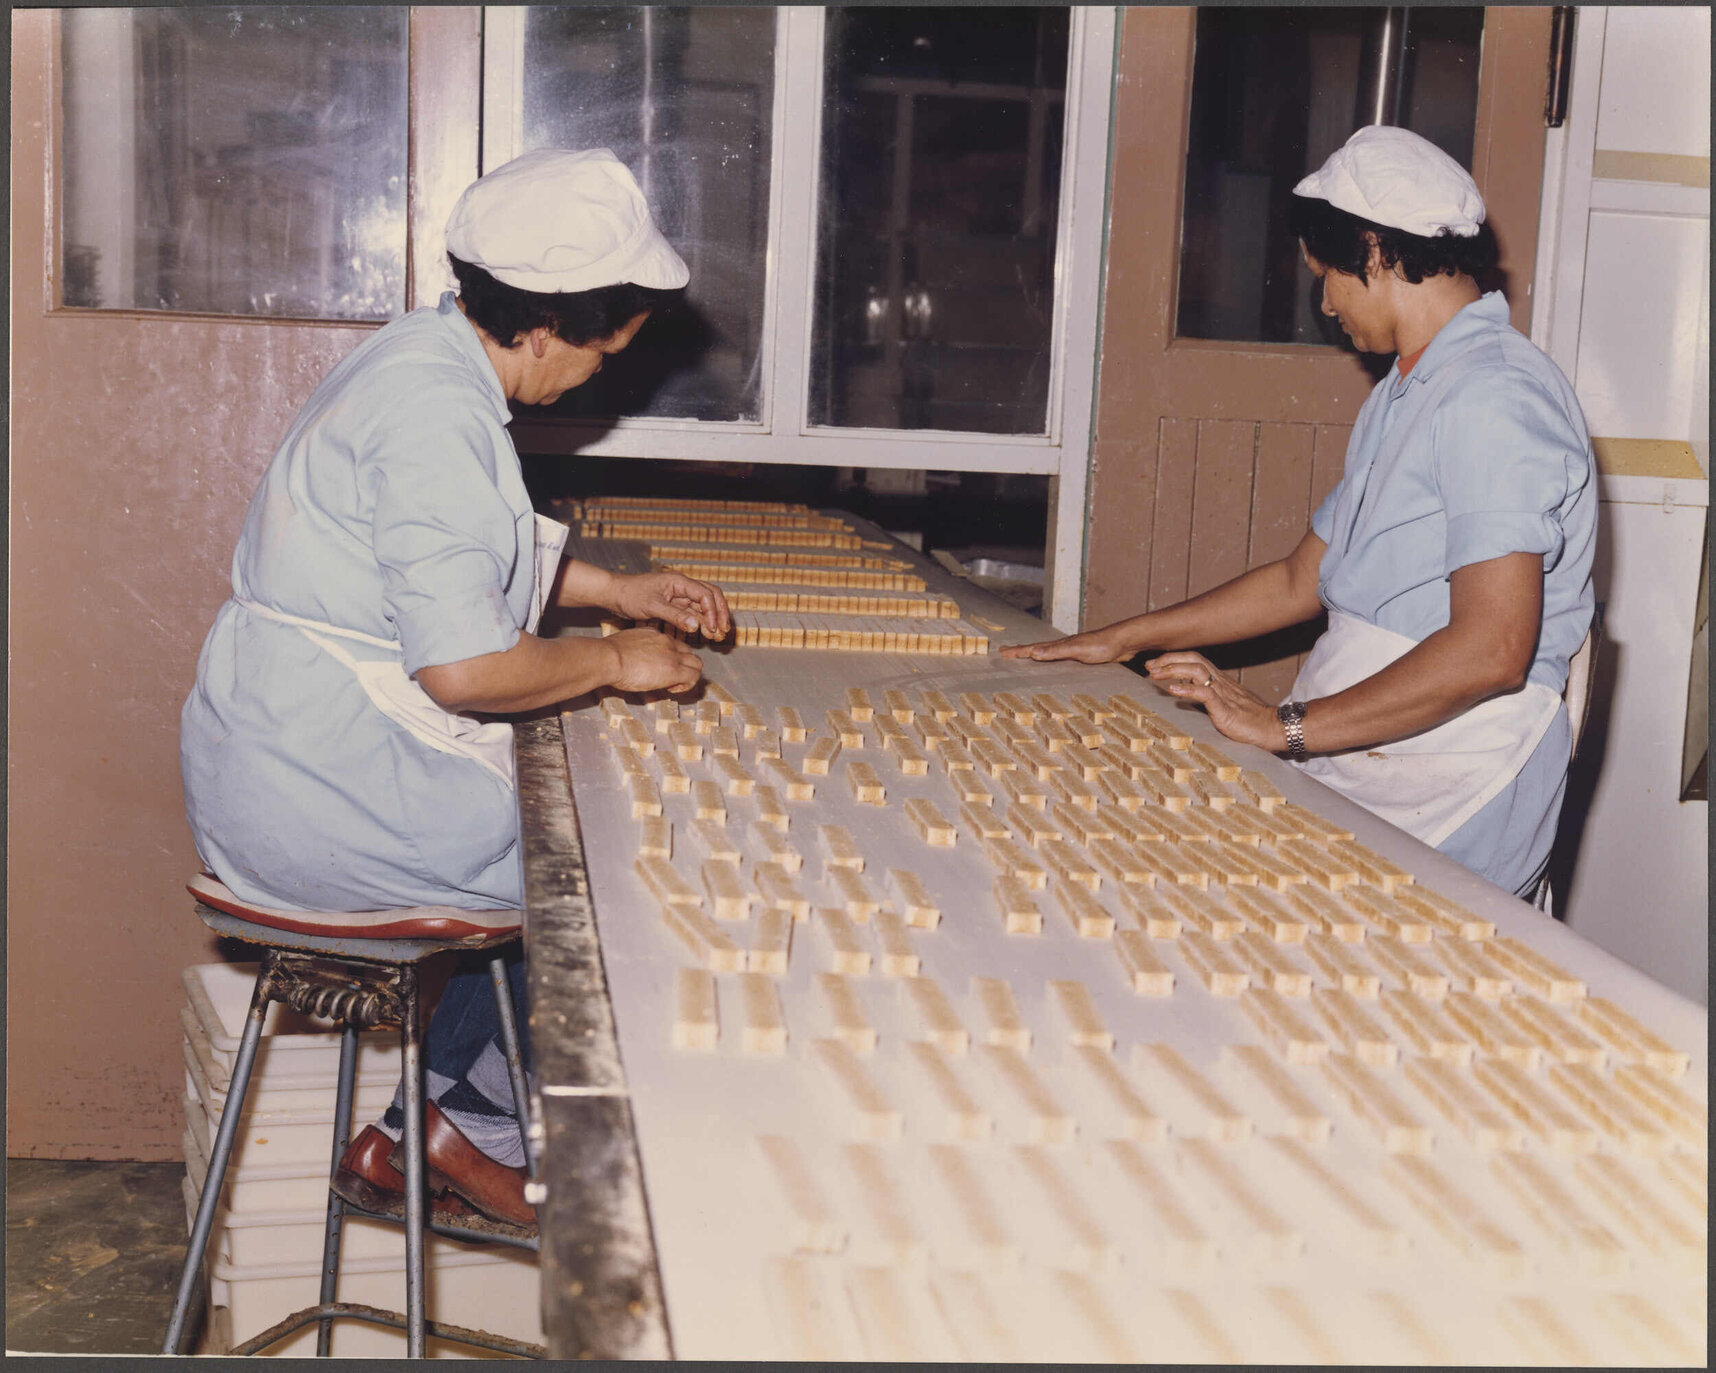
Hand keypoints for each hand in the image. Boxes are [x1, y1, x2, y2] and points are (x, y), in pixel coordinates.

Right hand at [604, 628, 704, 693]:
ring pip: (697, 664)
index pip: (675, 645)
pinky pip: (693, 677)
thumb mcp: (626, 645)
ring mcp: (673, 655)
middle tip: (670, 679)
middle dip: (685, 667)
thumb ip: (637, 650)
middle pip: (690, 653)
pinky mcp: (674, 670)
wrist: (609, 658)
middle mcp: (667, 642)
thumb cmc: (609, 654)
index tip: (662, 669)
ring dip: (689, 676)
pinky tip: (671, 689)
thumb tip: (636, 661)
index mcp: (655, 635)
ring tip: (673, 685)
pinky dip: (687, 686)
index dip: (674, 659)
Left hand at [609, 571, 731, 640]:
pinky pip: (692, 612)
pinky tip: (704, 632)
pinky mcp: (674, 604)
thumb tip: (697, 626)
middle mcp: (682, 586)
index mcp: (679, 581)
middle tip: (724, 630)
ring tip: (717, 635)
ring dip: (711, 619)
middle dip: (720, 613)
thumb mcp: (652, 606)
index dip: (713, 611)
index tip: (714, 628)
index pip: (706, 594)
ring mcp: (679, 595)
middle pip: (710, 596)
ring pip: (703, 605)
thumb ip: (675, 616)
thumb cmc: (630, 595)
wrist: (614, 594)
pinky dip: (700, 621)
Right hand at [999, 626, 1131, 663]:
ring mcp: (1073, 651)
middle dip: (1022, 651)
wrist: (1124, 641)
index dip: (1018, 651)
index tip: (1002, 652)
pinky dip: (1051, 661)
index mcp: (1060, 645)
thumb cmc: (1102, 644)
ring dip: (1035, 655)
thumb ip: (1056, 652)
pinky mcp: (1083, 656)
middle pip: (1038, 649)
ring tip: (1026, 658)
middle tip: (1007, 653)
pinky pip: (1060, 659)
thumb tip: (1034, 653)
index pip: (1033, 648)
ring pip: (1048, 653)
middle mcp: (1064, 646)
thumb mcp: (1077, 649)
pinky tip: (1054, 666)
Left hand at [1143, 651, 1282, 750]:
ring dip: (1172, 670)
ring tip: (1155, 674)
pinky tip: (1172, 690)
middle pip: (1193, 658)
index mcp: (1220, 680)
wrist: (1273, 728)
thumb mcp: (1224, 704)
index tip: (1155, 665)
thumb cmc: (1251, 720)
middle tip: (1149, 666)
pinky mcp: (1225, 708)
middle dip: (1168, 659)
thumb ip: (1207, 696)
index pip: (1195, 660)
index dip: (1173, 659)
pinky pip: (1205, 692)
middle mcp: (1220, 681)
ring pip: (1196, 670)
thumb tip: (1186, 692)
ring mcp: (1223, 693)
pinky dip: (1186, 689)